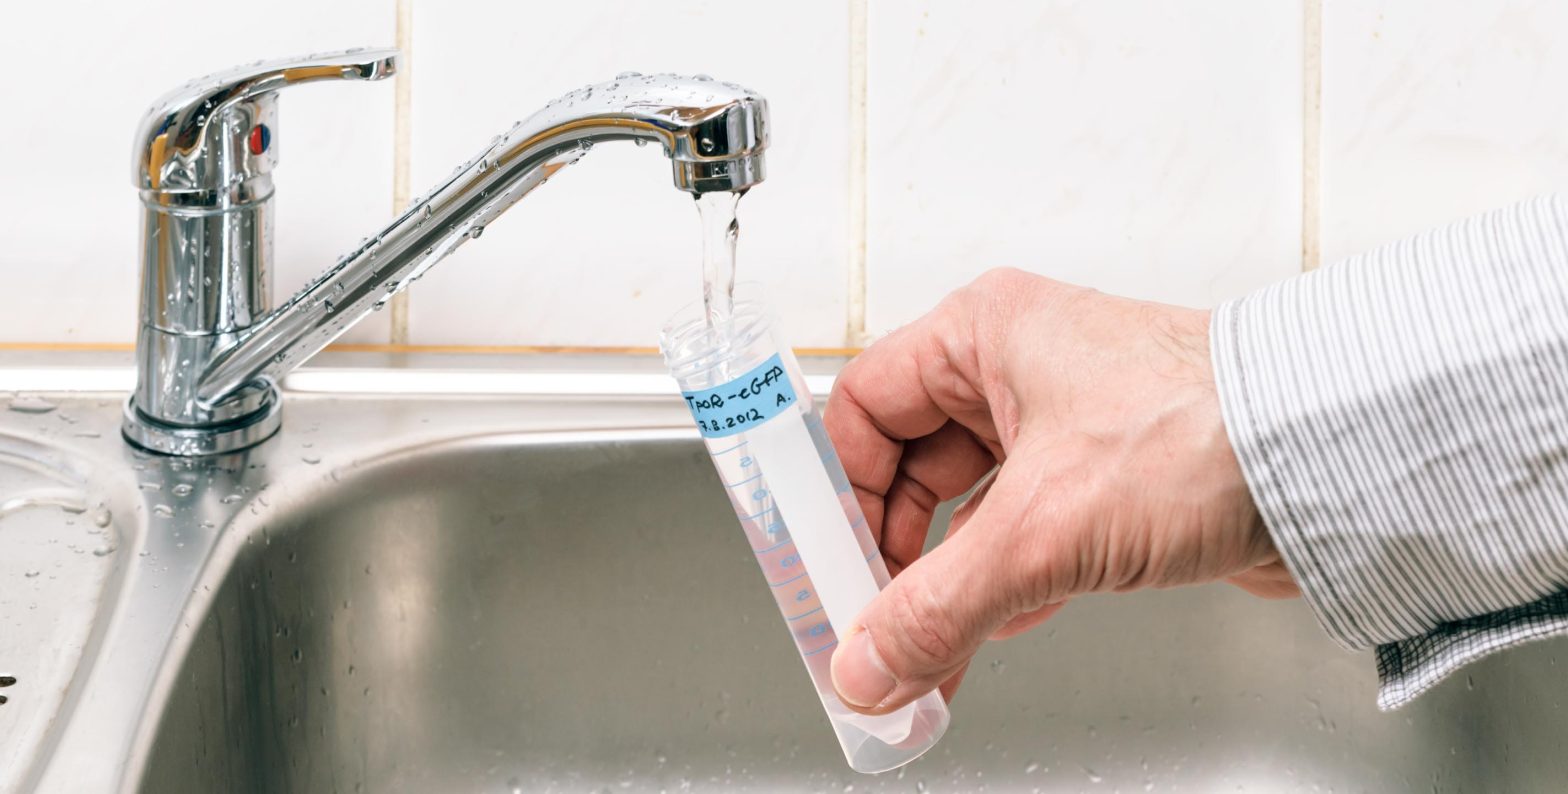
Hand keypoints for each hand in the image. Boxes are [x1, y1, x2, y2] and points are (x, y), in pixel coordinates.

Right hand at [824, 268, 1296, 714]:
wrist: (1336, 461)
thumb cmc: (1208, 429)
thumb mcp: (1042, 527)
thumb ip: (937, 605)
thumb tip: (870, 662)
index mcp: (984, 333)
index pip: (863, 408)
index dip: (836, 491)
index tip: (823, 564)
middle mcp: (1020, 368)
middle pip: (909, 465)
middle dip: (892, 552)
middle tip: (874, 621)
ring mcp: (1067, 424)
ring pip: (969, 507)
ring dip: (948, 580)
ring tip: (928, 648)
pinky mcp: (1110, 476)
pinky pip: (1025, 532)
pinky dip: (1003, 583)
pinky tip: (993, 630)